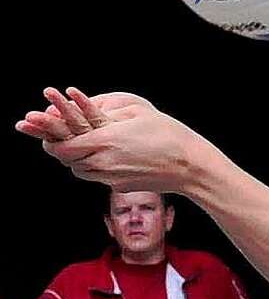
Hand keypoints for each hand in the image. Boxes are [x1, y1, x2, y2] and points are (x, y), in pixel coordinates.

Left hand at [15, 87, 207, 193]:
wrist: (190, 166)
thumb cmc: (168, 133)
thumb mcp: (137, 112)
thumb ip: (103, 111)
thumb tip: (78, 111)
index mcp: (106, 140)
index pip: (63, 145)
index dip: (50, 138)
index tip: (47, 131)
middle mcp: (105, 162)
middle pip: (67, 160)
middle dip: (59, 148)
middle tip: (54, 138)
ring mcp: (112, 177)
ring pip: (79, 170)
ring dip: (74, 159)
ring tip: (77, 146)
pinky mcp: (120, 187)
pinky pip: (97, 176)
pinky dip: (91, 166)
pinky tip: (100, 156)